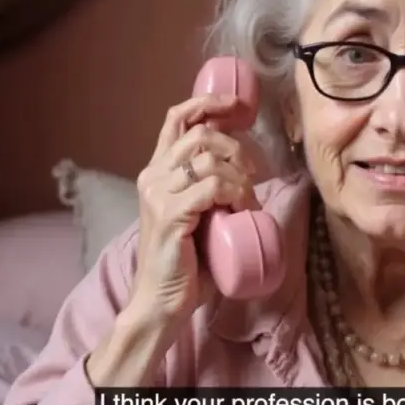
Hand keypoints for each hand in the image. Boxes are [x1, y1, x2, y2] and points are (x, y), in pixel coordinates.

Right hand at [129, 94, 259, 324]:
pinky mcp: (170, 214)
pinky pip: (213, 186)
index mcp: (157, 171)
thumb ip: (207, 187)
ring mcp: (158, 194)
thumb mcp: (198, 212)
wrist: (163, 301)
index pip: (177, 118)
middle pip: (200, 133)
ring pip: (209, 159)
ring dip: (240, 177)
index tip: (239, 107)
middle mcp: (152, 176)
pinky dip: (236, 194)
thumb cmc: (187, 261)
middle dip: (236, 147)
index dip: (208, 103)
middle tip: (252, 175)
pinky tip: (242, 211)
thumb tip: (245, 164)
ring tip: (247, 201)